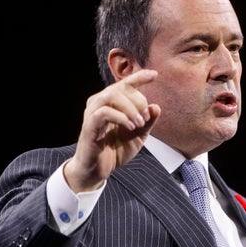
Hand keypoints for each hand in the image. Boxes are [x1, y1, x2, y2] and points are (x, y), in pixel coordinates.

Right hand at [64, 69, 160, 192]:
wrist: (98, 171)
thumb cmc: (115, 150)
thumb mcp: (138, 136)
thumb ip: (147, 122)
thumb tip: (156, 107)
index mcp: (112, 104)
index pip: (125, 84)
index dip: (139, 77)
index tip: (155, 75)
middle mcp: (99, 104)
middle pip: (120, 88)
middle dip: (138, 100)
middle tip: (145, 119)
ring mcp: (92, 114)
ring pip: (110, 96)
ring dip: (129, 107)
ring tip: (139, 122)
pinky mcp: (89, 126)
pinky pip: (104, 112)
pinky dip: (121, 117)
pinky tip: (130, 126)